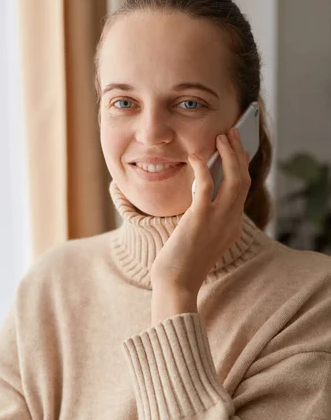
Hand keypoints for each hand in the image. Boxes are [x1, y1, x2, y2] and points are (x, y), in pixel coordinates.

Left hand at [150, 127, 250, 294]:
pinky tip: (195, 157)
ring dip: (229, 154)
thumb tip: (197, 199)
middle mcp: (230, 222)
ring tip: (221, 137)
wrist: (176, 285)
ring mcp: (218, 221)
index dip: (241, 168)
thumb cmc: (181, 266)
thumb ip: (203, 220)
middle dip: (239, 154)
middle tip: (231, 134)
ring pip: (234, 179)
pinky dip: (202, 168)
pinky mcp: (200, 219)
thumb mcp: (199, 240)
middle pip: (243, 180)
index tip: (238, 151)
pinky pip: (206, 186)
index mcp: (231, 228)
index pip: (242, 192)